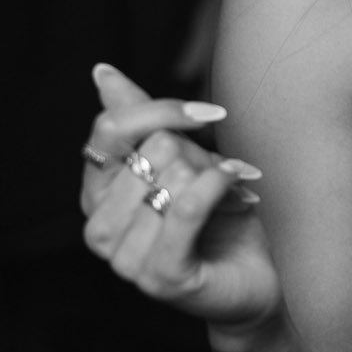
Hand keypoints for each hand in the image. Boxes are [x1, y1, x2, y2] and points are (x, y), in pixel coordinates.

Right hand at [81, 64, 281, 343]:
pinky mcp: (159, 277)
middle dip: (199, 155)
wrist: (256, 281)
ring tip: (230, 198)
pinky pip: (186, 208)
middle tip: (220, 180)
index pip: (111, 128)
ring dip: (214, 179)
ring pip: (172, 176)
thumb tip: (101, 71)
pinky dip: (218, 188)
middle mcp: (98, 229)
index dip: (163, 110)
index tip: (211, 114)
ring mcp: (124, 259)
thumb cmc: (217, 219)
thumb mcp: (181, 161)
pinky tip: (240, 188)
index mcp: (94, 195)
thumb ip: (140, 119)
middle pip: (151, 149)